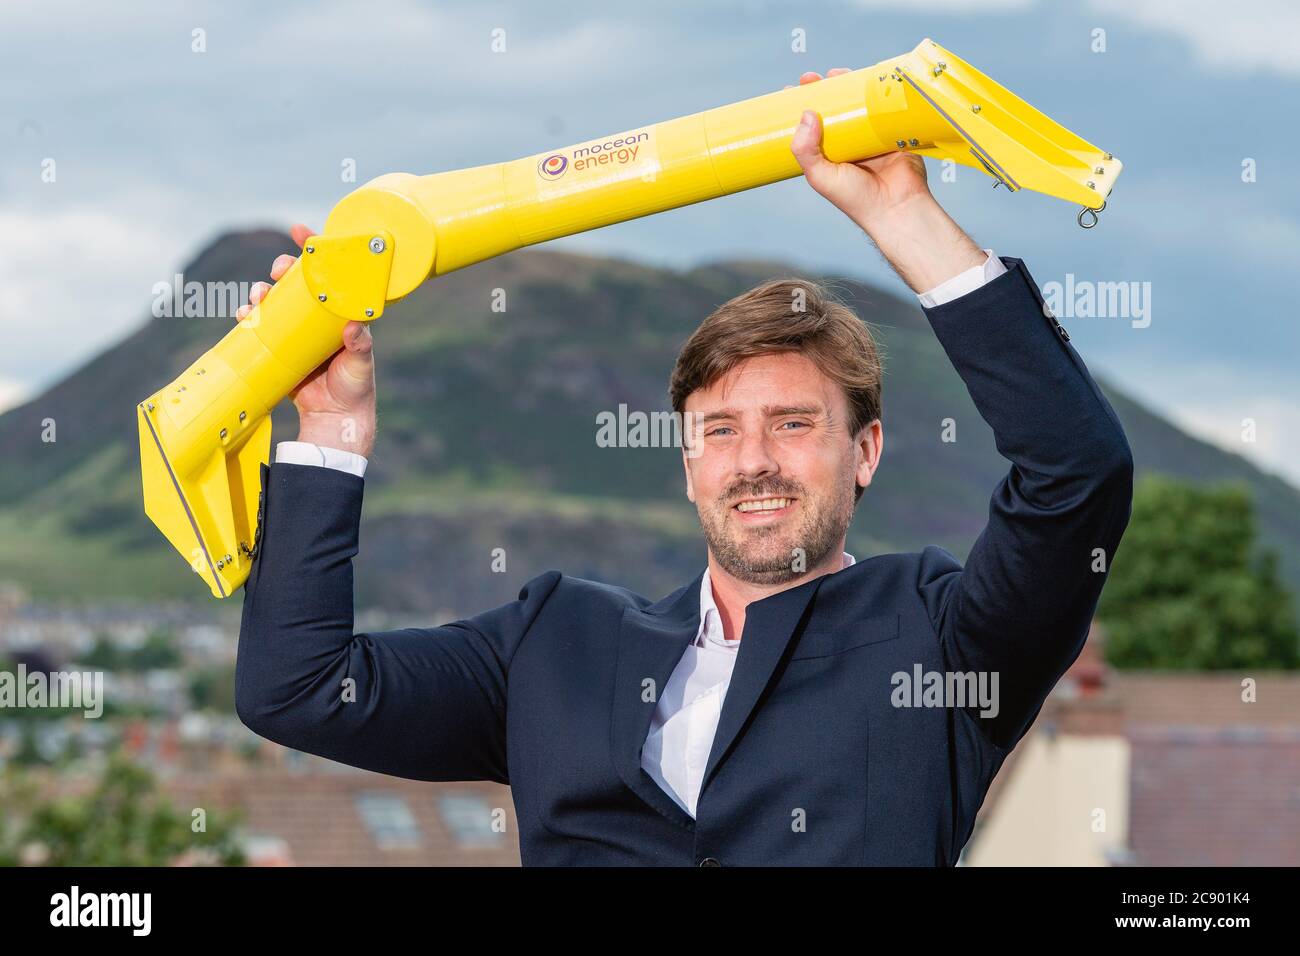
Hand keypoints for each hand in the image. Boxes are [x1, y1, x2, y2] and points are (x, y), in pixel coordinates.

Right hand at [236, 223, 377, 457]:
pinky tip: (244, 315)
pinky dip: (248, 316)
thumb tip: (353, 327)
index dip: (315, 248)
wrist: (335, 416)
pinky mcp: (278, 346)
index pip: (330, 272)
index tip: (300, 232)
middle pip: (296, 281)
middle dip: (282, 268)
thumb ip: (360, 346)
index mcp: (340, 311)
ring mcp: (296, 329)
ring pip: (274, 299)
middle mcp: (317, 316)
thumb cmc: (355, 386)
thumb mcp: (362, 364)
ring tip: (259, 296)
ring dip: (262, 291)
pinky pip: (259, 324)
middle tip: (278, 271)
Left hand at [787, 69, 930, 228]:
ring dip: (847, 86)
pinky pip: (884, 106)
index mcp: (828, 155)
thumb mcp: (821, 176)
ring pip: (857, 105)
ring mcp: (870, 136)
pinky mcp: (892, 130)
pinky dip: (877, 92)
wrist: (896, 206)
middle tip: (810, 78)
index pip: (810, 126)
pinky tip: (868, 77)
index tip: (790, 91)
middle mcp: (848, 144)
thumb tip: (806, 114)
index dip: (801, 108)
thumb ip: (806, 150)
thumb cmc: (856, 198)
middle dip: (822, 92)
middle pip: (833, 110)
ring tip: (836, 74)